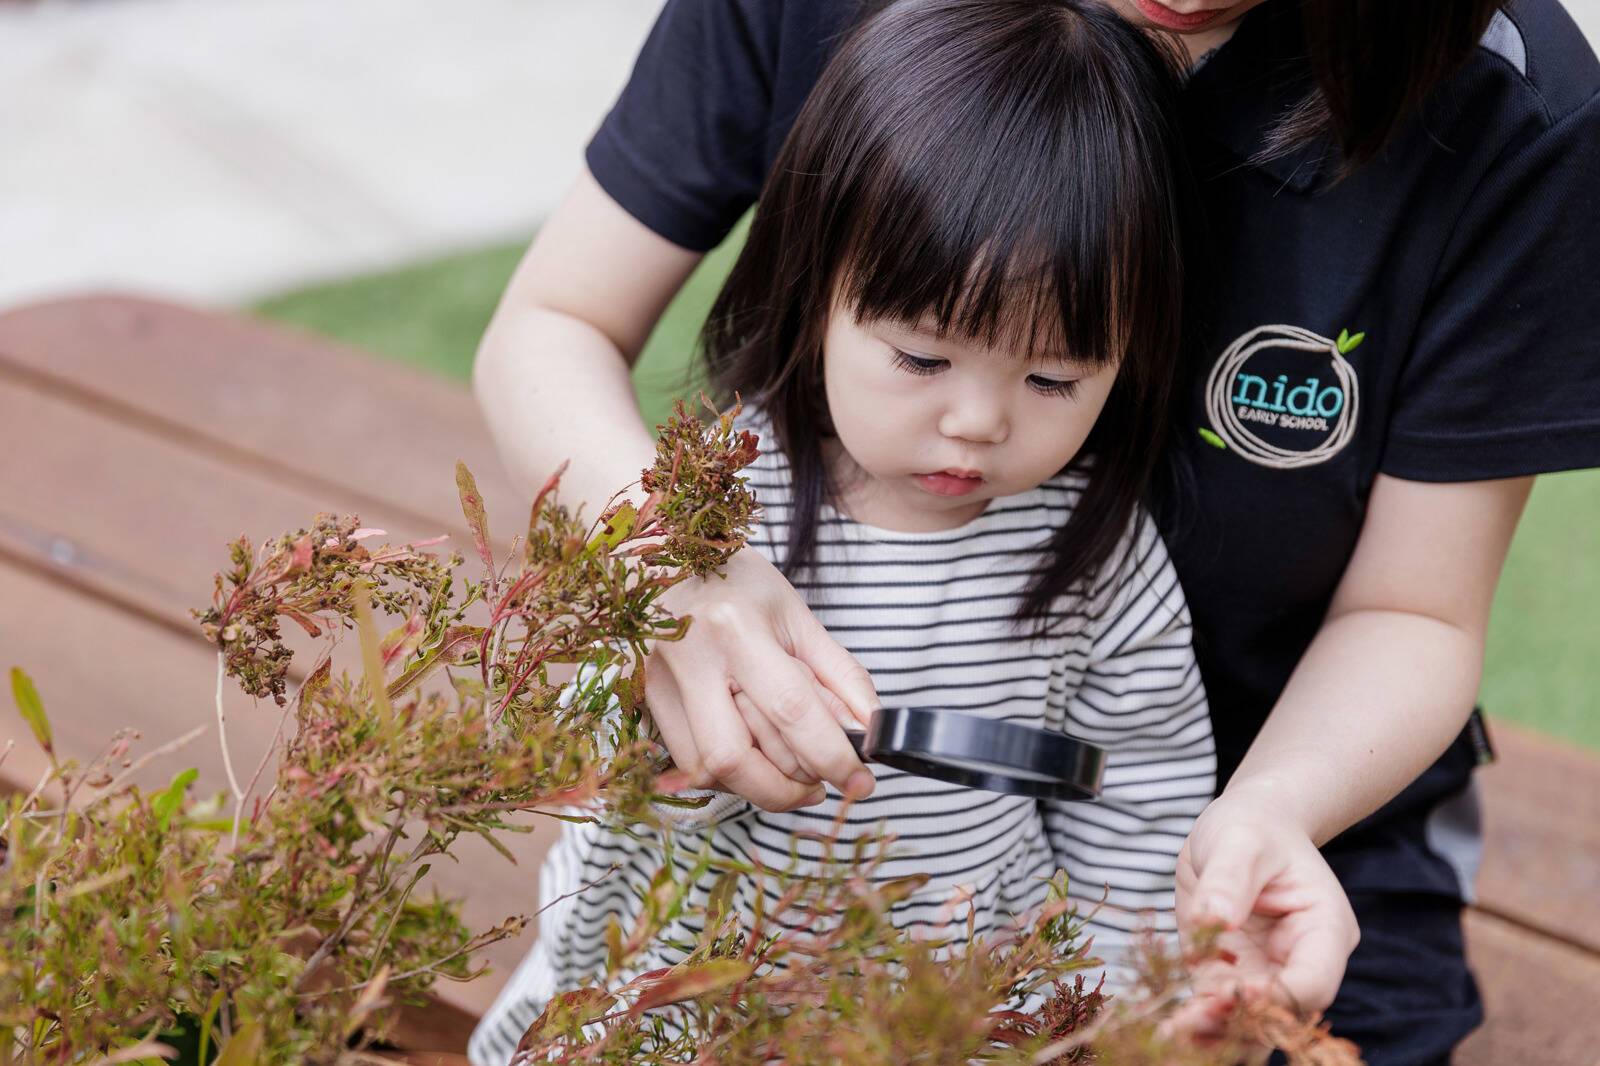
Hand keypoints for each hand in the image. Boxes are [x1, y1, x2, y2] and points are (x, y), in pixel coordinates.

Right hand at [646, 548, 879, 810]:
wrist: (664, 556)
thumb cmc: (737, 584)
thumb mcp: (796, 615)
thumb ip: (839, 674)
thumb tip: (871, 730)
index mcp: (735, 625)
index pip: (790, 709)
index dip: (831, 755)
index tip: (861, 782)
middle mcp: (688, 656)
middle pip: (738, 756)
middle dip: (790, 787)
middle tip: (822, 783)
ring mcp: (657, 682)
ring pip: (708, 770)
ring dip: (760, 788)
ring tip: (792, 775)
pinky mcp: (643, 700)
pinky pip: (688, 763)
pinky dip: (729, 776)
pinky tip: (753, 759)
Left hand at [1167, 788, 1359, 1038]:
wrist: (1244, 826)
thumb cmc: (1253, 827)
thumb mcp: (1240, 841)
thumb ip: (1229, 879)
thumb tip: (1214, 919)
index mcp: (1324, 929)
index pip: (1311, 982)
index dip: (1274, 996)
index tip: (1231, 991)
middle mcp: (1301, 962)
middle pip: (1280, 1014)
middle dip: (1239, 1025)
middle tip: (1189, 1024)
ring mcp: (1266, 973)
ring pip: (1251, 1025)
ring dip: (1216, 1035)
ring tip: (1173, 1035)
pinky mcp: (1231, 975)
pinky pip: (1219, 1011)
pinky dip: (1196, 1023)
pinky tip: (1165, 1029)